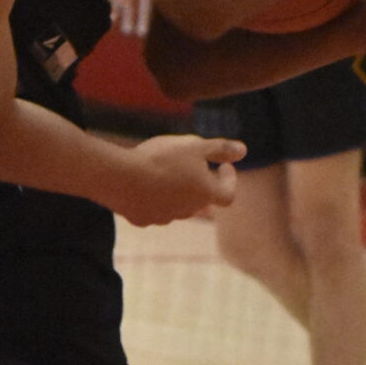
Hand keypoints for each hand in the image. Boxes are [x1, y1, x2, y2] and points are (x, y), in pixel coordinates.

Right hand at [110, 133, 244, 226]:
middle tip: (193, 164)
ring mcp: (164, 217)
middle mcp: (188, 210)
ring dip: (177, 190)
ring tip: (165, 170)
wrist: (122, 178)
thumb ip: (221, 148)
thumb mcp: (195, 145)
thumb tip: (243, 150)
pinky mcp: (142, 219)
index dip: (229, 179)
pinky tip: (143, 183)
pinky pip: (152, 209)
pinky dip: (153, 198)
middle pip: (201, 199)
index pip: (228, 194)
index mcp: (205, 194)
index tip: (224, 164)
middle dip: (201, 183)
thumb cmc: (163, 159)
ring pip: (177, 205)